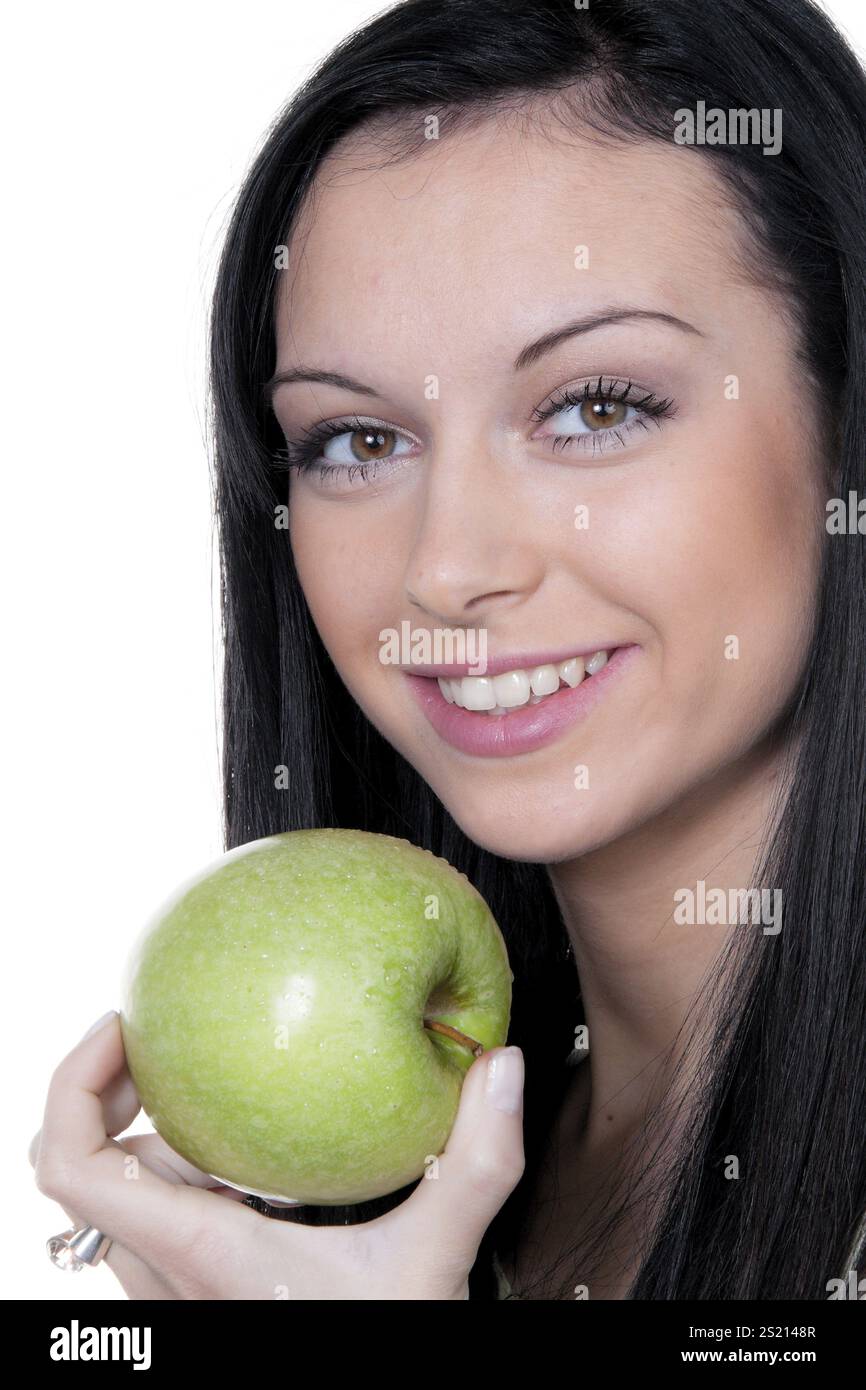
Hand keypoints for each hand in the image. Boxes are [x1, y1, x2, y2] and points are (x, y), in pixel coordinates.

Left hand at [29, 1011, 524, 1298]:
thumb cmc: (372, 1358)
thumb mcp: (430, 1264)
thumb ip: (472, 1165)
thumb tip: (500, 1068)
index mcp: (195, 1249)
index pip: (72, 1161)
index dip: (74, 1080)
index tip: (124, 1026)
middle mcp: (164, 1278)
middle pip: (99, 1168)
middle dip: (137, 1103)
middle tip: (190, 1053)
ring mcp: (174, 1300)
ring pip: (128, 1203)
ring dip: (165, 1149)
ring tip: (236, 1113)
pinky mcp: (196, 1308)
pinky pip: (158, 1229)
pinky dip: (188, 1185)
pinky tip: (263, 1172)